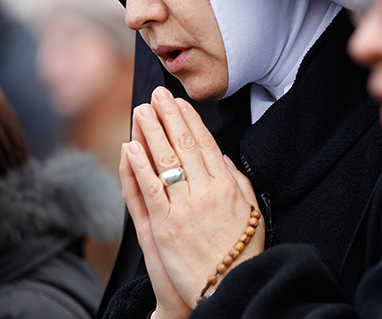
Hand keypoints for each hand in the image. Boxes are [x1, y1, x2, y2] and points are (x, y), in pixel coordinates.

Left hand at [123, 86, 264, 308]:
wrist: (228, 285)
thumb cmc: (242, 250)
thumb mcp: (251, 210)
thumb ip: (238, 180)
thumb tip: (223, 157)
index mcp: (228, 186)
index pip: (206, 145)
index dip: (191, 121)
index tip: (180, 104)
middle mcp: (207, 191)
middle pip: (184, 146)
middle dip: (169, 117)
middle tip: (156, 95)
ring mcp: (184, 208)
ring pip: (165, 162)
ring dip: (151, 133)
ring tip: (141, 111)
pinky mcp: (165, 226)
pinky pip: (149, 190)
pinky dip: (138, 166)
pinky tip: (130, 146)